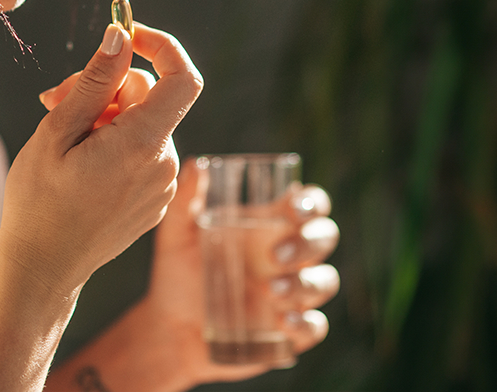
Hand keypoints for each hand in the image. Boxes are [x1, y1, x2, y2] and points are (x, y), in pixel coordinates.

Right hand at [0, 21, 202, 290]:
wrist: (43, 270)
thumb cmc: (39, 202)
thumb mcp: (57, 132)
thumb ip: (95, 82)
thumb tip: (121, 37)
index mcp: (143, 145)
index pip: (183, 78)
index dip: (161, 46)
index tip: (125, 36)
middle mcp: (164, 163)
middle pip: (150, 96)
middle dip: (107, 86)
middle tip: (55, 97)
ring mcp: (162, 184)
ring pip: (143, 122)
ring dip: (105, 116)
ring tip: (61, 136)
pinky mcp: (155, 198)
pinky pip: (142, 150)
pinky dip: (114, 142)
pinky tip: (79, 161)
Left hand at [142, 159, 339, 386]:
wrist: (170, 328)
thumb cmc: (178, 273)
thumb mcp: (176, 236)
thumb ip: (186, 201)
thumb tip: (198, 165)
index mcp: (270, 226)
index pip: (310, 205)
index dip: (312, 203)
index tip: (293, 208)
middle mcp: (289, 256)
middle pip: (324, 238)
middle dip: (310, 243)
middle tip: (274, 256)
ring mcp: (293, 293)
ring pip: (325, 282)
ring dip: (306, 284)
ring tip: (271, 291)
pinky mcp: (289, 331)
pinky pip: (314, 326)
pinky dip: (305, 323)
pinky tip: (281, 320)